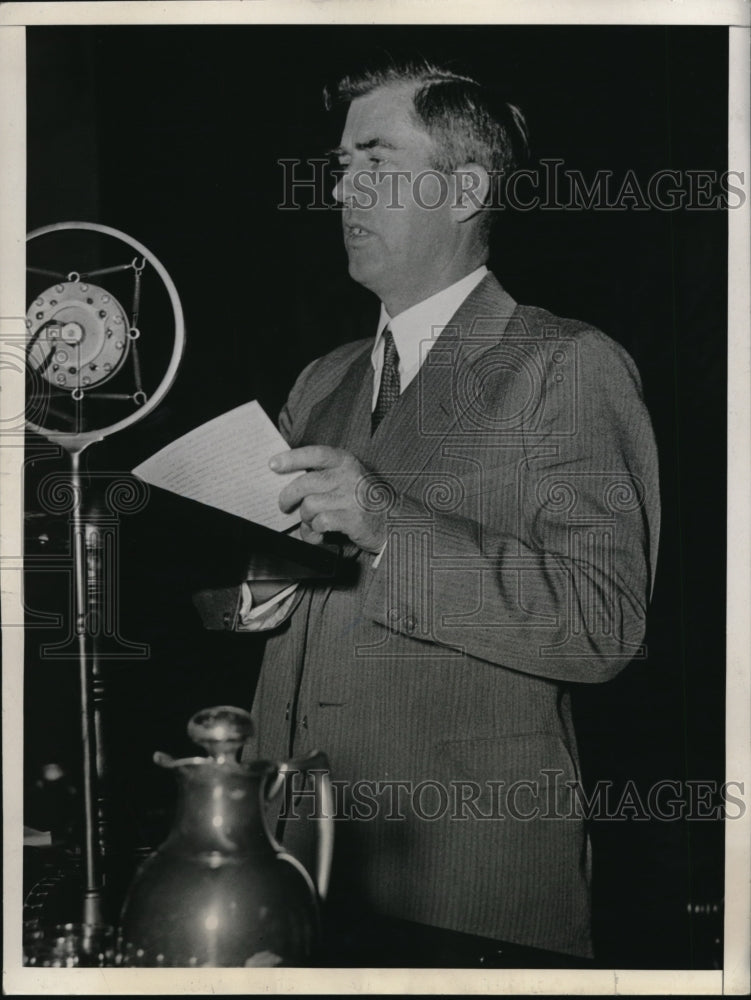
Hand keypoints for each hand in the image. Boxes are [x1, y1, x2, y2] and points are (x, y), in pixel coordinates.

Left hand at [270, 445, 386, 551]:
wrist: (391, 520)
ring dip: (305, 518)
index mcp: (344, 461)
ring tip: (310, 523)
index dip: (292, 458)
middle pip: (305, 483)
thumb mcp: (345, 478)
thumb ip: (321, 476)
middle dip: (288, 497)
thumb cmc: (361, 498)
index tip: (273, 464)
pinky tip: (318, 533)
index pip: (314, 454)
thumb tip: (288, 485)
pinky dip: (314, 531)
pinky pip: (321, 523)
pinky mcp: (353, 518)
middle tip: (285, 506)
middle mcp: (348, 476)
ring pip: (310, 505)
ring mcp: (351, 497)